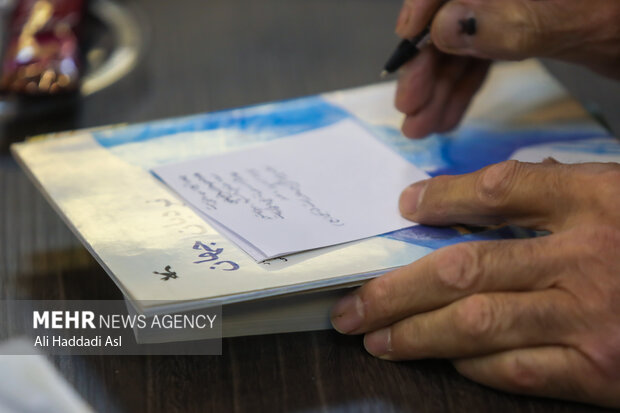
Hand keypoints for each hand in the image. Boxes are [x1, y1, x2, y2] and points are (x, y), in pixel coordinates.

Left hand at [330, 160, 619, 406]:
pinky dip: (469, 363)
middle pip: (464, 266)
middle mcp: (587, 258)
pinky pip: (515, 368)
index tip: (405, 204)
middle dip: (396, 287)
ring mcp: (592, 318)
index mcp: (598, 201)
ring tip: (373, 336)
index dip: (441, 197)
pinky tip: (440, 357)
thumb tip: (479, 197)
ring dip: (414, 331)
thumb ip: (559, 193)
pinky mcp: (600, 373)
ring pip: (476, 322)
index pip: (497, 190)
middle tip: (351, 302)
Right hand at [394, 0, 619, 137]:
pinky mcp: (528, 27)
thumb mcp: (584, 19)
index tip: (405, 47)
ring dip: (443, 86)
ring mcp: (519, 4)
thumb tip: (446, 26)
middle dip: (430, 66)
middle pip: (455, 16)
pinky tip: (449, 114)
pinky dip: (467, 87)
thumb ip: (513, 20)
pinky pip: (485, 56)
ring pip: (467, 43)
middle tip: (410, 108)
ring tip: (424, 124)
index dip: (423, 10)